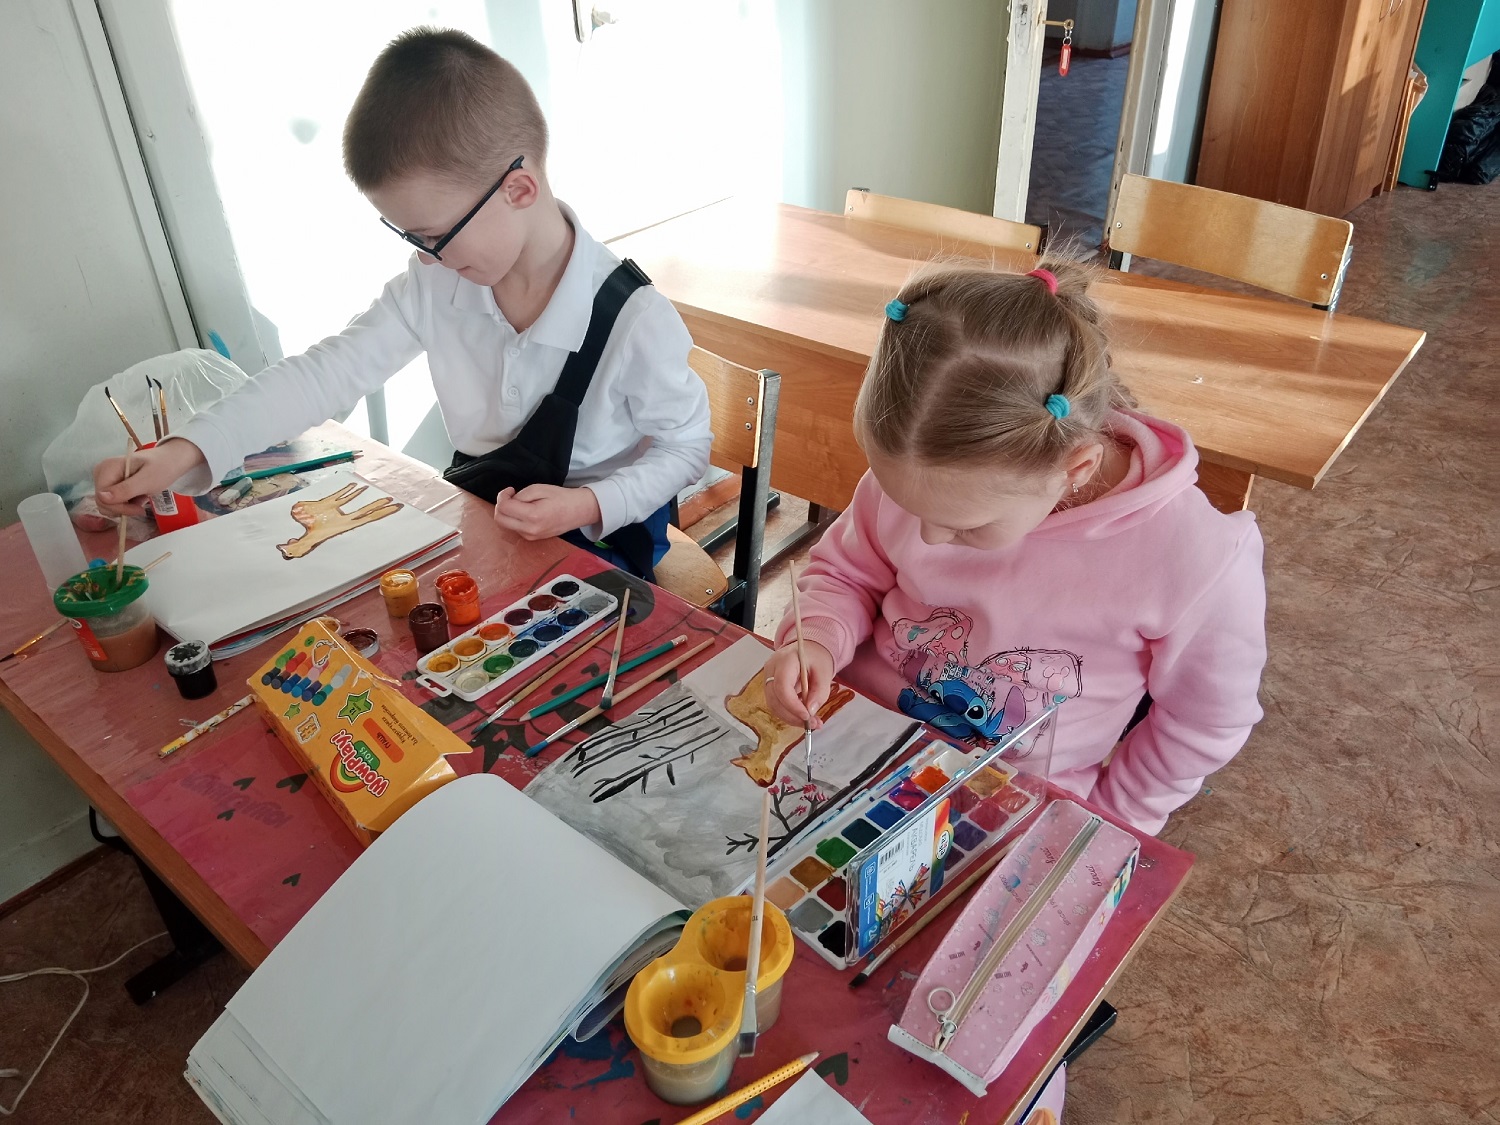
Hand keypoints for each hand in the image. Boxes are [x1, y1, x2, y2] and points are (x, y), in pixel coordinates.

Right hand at [93, 439, 205, 516]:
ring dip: (126, 507)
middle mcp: (101, 472)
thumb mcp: (147, 480)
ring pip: (107, 504)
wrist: (170, 461)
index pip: (101, 497)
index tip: (139, 509)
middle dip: (123, 508)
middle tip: (142, 505)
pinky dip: (127, 504)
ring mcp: (105, 478)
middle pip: (102, 502)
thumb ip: (125, 489)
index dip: (119, 507)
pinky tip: (139, 497)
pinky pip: (113, 502)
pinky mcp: (111, 484)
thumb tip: (101, 497)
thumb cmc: (161, 468)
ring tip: (142, 498)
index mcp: (107, 467)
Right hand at [277, 483, 401, 558]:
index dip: (380, 513)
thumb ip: (302, 546)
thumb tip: (294, 551)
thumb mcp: (306, 540)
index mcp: (343, 525)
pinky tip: (356, 485)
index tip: (393, 509)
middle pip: (367, 512)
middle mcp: (342, 518)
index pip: (367, 517)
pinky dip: (347, 490)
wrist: (288, 528)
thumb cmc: (301, 534)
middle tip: (398, 504)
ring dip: (368, 499)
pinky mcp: (326, 505)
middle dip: (381, 508)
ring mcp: (335, 511)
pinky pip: (340, 496)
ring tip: (383, 496)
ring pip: (355, 502)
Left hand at [492, 484, 601, 540]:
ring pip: (506, 524)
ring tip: (522, 503)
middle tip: (511, 496)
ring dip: (508, 512)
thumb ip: (521, 495)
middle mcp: (529, 530)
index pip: (503, 508)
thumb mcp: (540, 488)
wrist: (578, 512)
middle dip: (501, 505)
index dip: (502, 496)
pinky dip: (514, 518)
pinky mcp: (532, 538)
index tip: (511, 489)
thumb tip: (509, 501)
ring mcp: (530, 537)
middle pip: (500, 520)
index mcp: (532, 516)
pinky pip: (514, 528)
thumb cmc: (561, 498)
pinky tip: (526, 511)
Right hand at [760, 641, 834, 727]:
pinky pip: (776, 704)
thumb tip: (810, 711)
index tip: (807, 716)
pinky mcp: (770, 686)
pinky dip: (789, 714)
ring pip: (773, 705)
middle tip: (812, 724)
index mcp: (785, 660)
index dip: (793, 705)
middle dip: (793, 716)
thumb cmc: (816, 658)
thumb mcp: (825, 672)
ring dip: (791, 718)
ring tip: (812, 722)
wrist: (809, 650)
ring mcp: (768, 677)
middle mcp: (771, 668)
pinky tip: (803, 716)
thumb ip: (819, 692)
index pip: (782, 686)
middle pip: (775, 699)